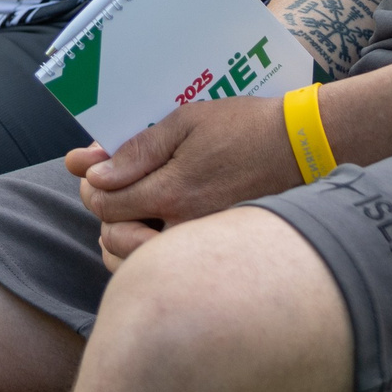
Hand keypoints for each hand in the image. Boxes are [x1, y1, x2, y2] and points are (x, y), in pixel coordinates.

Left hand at [67, 95, 300, 268]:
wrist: (300, 148)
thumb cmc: (243, 128)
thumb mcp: (186, 122)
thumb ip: (137, 149)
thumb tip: (92, 172)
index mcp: (171, 193)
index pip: (105, 204)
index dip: (91, 185)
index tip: (94, 169)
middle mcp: (182, 229)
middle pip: (113, 238)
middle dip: (102, 210)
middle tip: (109, 186)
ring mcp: (200, 247)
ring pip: (136, 265)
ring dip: (120, 238)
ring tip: (127, 211)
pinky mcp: (215, 253)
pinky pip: (166, 268)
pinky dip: (148, 256)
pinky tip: (152, 230)